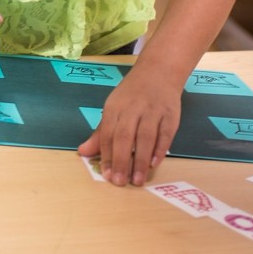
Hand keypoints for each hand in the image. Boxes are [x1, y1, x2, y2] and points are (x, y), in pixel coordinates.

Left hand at [77, 67, 181, 186]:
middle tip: (120, 182)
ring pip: (146, 137)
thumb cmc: (132, 95)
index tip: (107, 176)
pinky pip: (165, 134)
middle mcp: (133, 108)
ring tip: (137, 180)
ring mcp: (153, 110)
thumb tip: (82, 152)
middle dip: (121, 160)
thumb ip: (100, 134)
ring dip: (141, 160)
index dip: (107, 155)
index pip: (108, 134)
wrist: (158, 71)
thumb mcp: (113, 109)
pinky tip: (155, 163)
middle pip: (125, 136)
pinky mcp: (170, 114)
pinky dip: (160, 149)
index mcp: (114, 107)